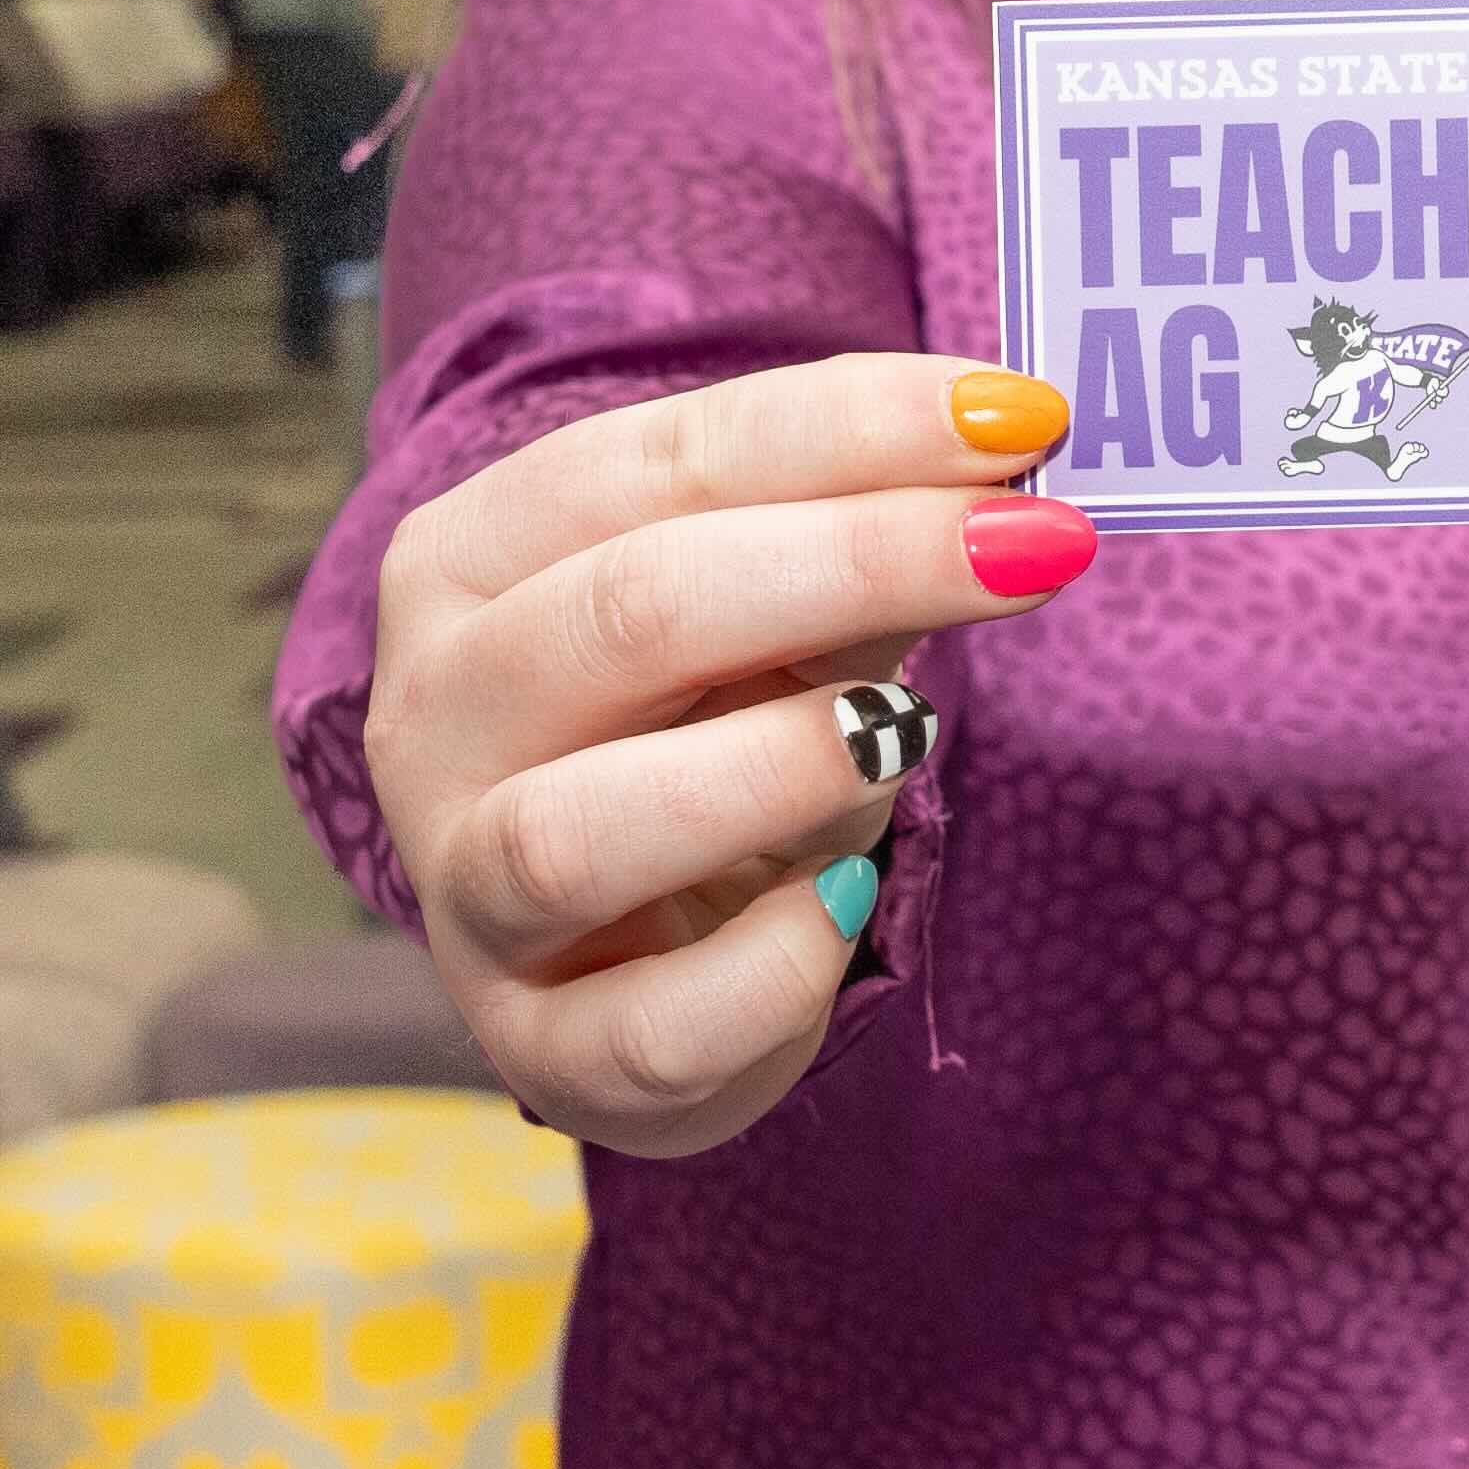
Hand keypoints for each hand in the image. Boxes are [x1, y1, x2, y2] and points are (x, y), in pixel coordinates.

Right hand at [366, 354, 1089, 1157]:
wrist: (638, 944)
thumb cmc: (711, 724)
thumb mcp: (776, 604)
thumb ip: (873, 526)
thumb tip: (1019, 451)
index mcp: (468, 561)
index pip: (659, 460)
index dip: (852, 426)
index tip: (1022, 416)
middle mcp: (434, 720)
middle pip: (629, 613)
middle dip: (858, 561)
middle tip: (1035, 546)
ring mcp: (466, 900)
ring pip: (577, 831)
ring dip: (777, 766)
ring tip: (908, 732)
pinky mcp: (544, 1053)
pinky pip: (651, 1029)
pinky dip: (776, 964)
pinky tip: (852, 898)